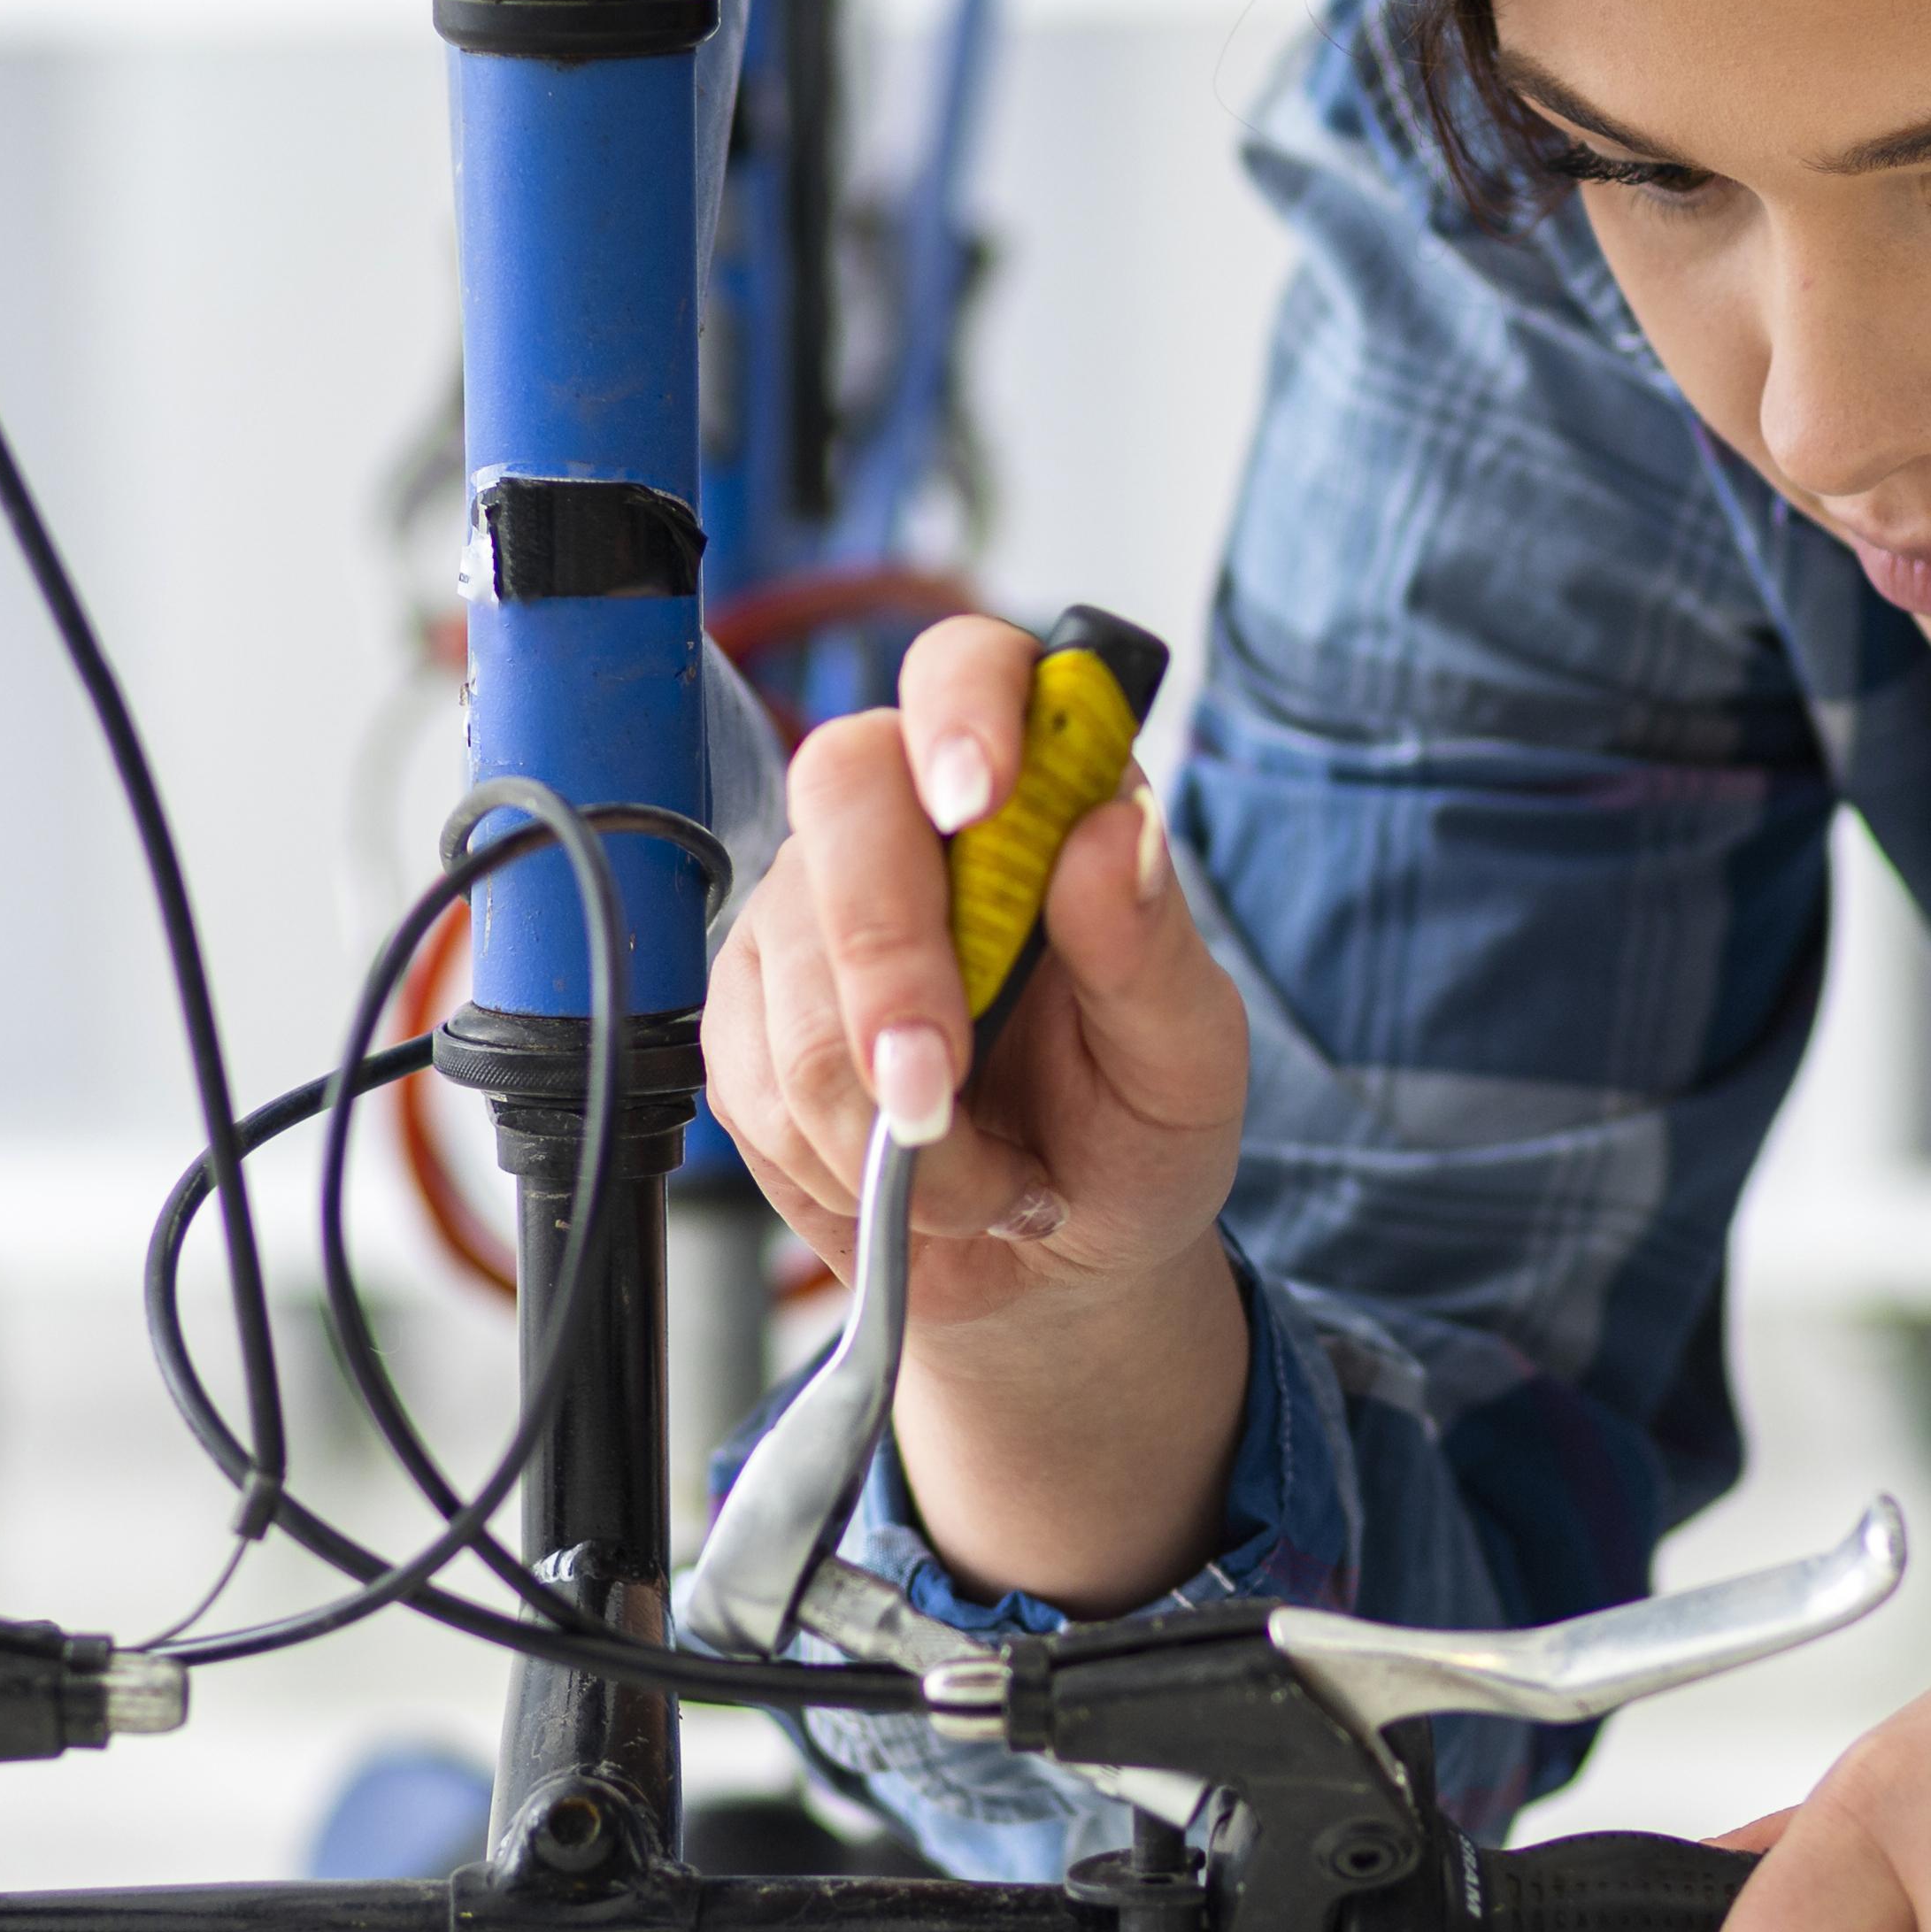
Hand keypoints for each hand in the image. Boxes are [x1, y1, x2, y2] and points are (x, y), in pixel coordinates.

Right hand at [699, 615, 1256, 1609]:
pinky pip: (752, 1074)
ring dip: (881, 1111)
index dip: (962, 710)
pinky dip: (831, 1156)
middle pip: (841, 794)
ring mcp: (810, 912)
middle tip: (936, 1089)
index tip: (977, 797)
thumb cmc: (1127, 1135)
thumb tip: (1113, 829)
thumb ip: (1151, 950)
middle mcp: (909, 826)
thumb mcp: (1183, 1062)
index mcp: (1036, 794)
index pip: (971, 670)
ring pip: (789, 969)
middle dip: (886, 959)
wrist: (1052, 1261)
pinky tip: (896, 1174)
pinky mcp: (746, 1013)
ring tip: (977, 1171)